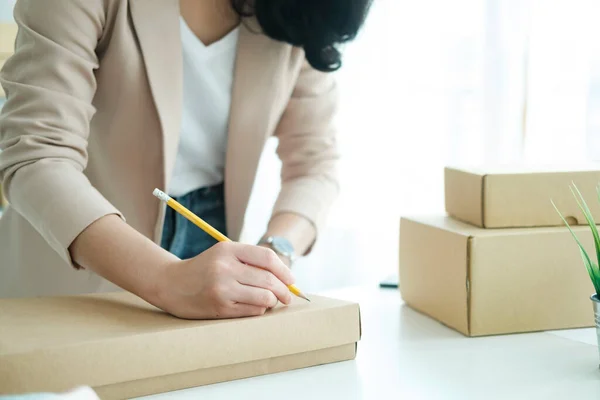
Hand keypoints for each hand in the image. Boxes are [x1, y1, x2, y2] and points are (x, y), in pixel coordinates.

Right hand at [154, 241, 294, 318]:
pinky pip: (252, 311)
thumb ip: (251, 260)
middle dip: (284, 290)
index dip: (284, 270)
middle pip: (269, 279)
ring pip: (264, 297)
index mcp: (228, 250)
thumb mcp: (224, 255)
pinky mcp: (220, 307)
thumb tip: (286, 278)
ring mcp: (222, 288)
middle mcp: (225, 268)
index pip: (267, 258)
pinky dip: (260, 309)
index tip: (292, 280)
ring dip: (273, 301)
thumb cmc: (205, 269)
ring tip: (271, 301)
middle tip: (288, 296)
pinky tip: (255, 306)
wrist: (171, 284)